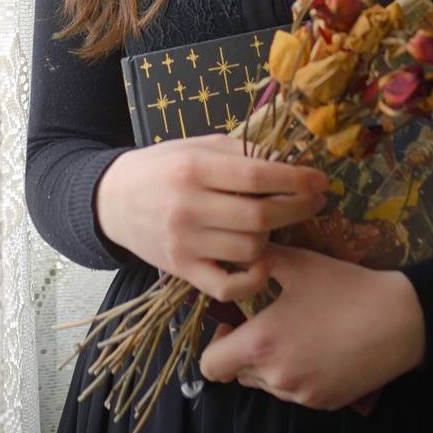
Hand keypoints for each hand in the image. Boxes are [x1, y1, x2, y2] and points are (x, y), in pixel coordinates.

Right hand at [94, 132, 329, 302]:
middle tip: (316, 201)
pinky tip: (261, 261)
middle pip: (260, 215)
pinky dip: (253, 278)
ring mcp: (185, 243)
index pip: (256, 176)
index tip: (321, 180)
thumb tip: (288, 160)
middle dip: (299, 208)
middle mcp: (188, 207)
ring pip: (250, 248)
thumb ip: (239, 153)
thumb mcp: (196, 147)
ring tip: (276, 223)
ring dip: (274, 236)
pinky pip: (228, 286)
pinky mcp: (182, 270)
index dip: (296, 179)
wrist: (111, 200)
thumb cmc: (162, 168)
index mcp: (194, 168)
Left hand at [197, 244, 426, 410]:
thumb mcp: (298, 264)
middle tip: (266, 323)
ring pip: (267, 385)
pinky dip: (297, 374)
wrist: (400, 320)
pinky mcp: (324, 403)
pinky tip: (318, 348)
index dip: (216, 345)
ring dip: (270, 364)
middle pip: (238, 375)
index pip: (210, 365)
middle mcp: (277, 377)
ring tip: (296, 333)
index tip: (235, 323)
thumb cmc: (345, 288)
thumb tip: (233, 250)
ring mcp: (302, 395)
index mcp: (261, 344)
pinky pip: (295, 392)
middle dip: (243, 352)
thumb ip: (259, 259)